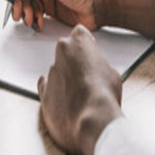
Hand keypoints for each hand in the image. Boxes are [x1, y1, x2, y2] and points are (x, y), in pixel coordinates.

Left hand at [37, 24, 122, 154]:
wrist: (92, 121)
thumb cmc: (103, 96)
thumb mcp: (111, 72)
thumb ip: (98, 64)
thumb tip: (97, 70)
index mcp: (77, 43)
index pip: (79, 33)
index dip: (86, 44)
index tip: (90, 51)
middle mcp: (60, 55)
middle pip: (66, 51)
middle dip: (74, 60)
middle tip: (87, 74)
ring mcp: (50, 74)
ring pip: (57, 71)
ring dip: (65, 79)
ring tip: (80, 94)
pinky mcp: (44, 94)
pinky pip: (45, 87)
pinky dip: (53, 90)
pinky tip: (62, 96)